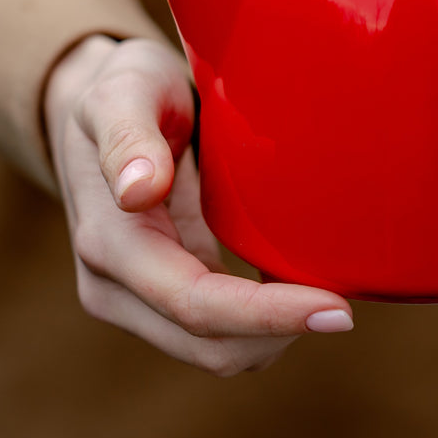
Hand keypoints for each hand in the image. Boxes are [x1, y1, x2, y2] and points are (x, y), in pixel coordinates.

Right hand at [43, 35, 352, 374]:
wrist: (90, 107)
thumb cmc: (119, 88)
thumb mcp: (122, 91)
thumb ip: (127, 135)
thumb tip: (137, 192)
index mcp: (109, 242)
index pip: (195, 304)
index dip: (267, 315)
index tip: (336, 309)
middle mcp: (113, 286)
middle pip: (210, 345)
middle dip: (280, 333)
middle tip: (347, 305)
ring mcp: (134, 298)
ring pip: (218, 349)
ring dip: (274, 333)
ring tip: (329, 291)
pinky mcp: (160, 294)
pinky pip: (219, 329)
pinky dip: (262, 321)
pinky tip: (299, 282)